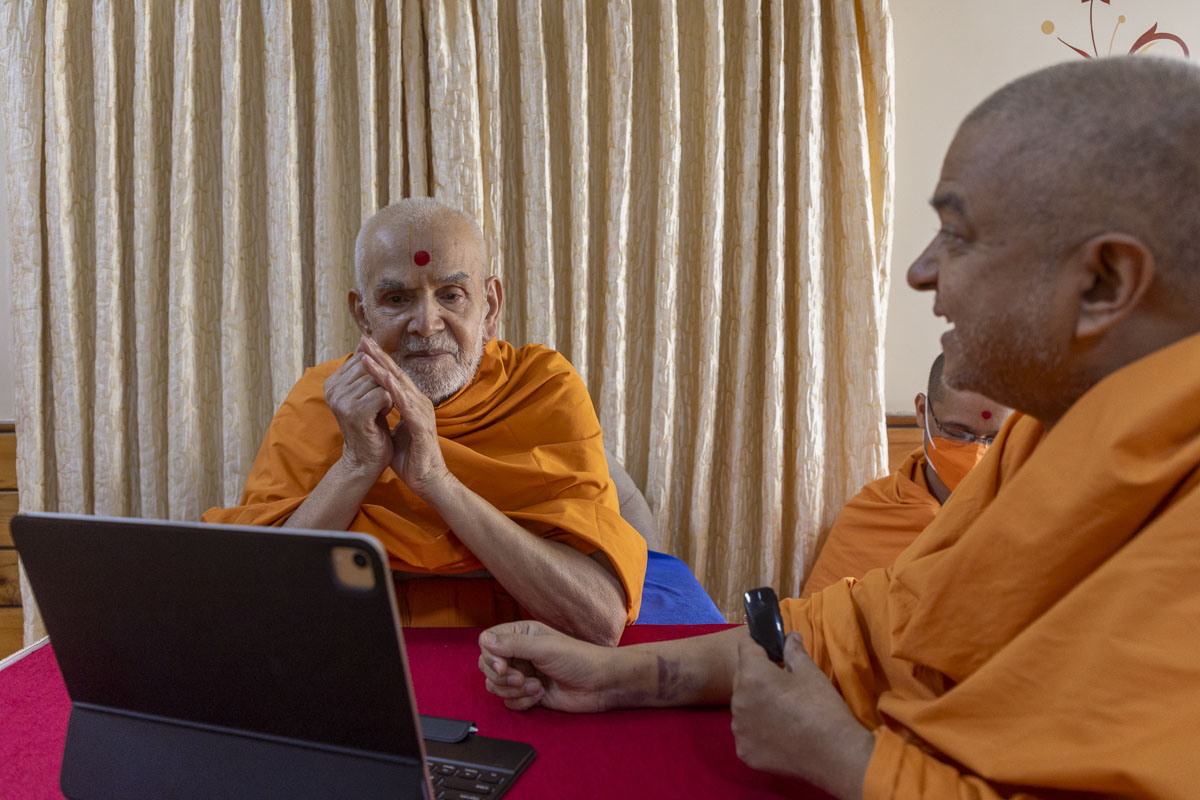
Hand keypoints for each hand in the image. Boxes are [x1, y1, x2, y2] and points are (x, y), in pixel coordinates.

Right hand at [323, 353, 395, 479]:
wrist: (367, 460)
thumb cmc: (371, 426)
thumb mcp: (365, 394)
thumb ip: (364, 369)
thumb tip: (365, 340)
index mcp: (332, 382)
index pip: (363, 359)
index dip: (378, 373)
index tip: (374, 394)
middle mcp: (332, 389)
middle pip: (372, 367)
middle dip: (384, 383)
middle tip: (379, 404)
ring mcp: (341, 400)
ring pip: (380, 380)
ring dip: (388, 395)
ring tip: (380, 411)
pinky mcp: (355, 412)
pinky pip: (384, 394)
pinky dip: (390, 404)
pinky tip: (383, 415)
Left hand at [356, 337, 451, 498]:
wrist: (427, 482)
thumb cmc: (412, 459)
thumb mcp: (395, 434)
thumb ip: (388, 419)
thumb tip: (374, 410)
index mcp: (413, 405)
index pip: (394, 378)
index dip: (379, 362)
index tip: (363, 347)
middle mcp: (419, 404)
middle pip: (399, 374)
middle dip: (380, 356)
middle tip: (365, 338)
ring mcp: (423, 414)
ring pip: (402, 386)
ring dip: (385, 369)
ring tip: (368, 354)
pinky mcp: (423, 427)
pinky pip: (409, 406)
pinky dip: (397, 392)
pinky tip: (386, 381)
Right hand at [478, 621, 614, 712]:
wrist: (600, 685)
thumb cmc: (578, 659)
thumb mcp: (545, 648)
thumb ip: (513, 645)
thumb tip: (485, 641)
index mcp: (522, 635)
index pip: (488, 642)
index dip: (489, 656)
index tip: (502, 668)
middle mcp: (519, 654)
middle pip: (487, 666)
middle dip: (502, 678)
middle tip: (522, 679)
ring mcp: (522, 675)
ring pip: (496, 686)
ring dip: (514, 691)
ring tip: (537, 687)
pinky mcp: (528, 695)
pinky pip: (509, 702)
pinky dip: (522, 702)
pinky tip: (540, 696)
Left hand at [730, 631, 873, 796]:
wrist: (834, 755)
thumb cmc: (822, 708)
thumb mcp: (810, 673)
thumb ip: (794, 651)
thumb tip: (790, 636)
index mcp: (753, 675)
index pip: (745, 648)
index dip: (759, 647)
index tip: (771, 653)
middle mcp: (738, 700)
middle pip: (741, 678)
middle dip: (756, 677)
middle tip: (781, 686)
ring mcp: (739, 729)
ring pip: (742, 707)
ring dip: (754, 704)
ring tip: (780, 713)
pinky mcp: (744, 751)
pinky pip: (746, 733)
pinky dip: (757, 731)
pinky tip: (778, 735)